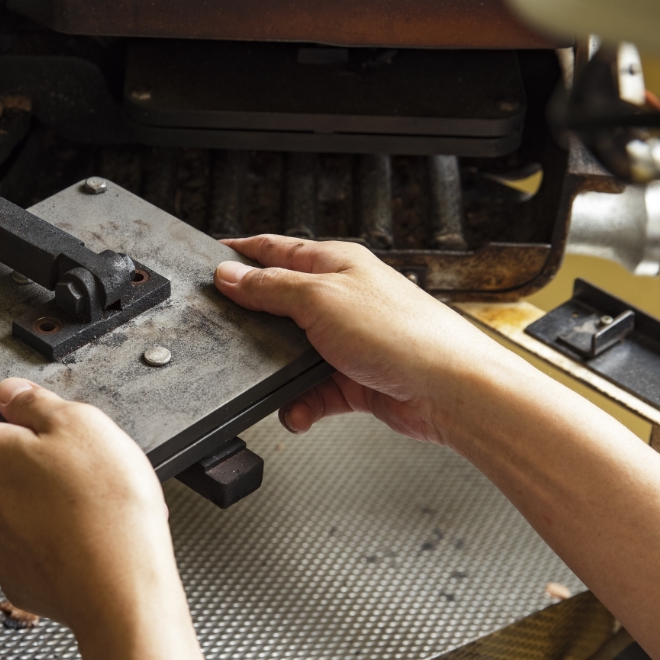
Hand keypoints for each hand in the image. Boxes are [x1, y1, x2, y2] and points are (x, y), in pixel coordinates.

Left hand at [0, 377, 175, 632]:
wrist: (120, 592)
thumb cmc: (104, 508)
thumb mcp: (82, 425)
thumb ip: (37, 403)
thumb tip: (10, 394)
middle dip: (19, 469)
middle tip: (66, 470)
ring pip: (8, 514)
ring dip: (37, 508)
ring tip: (86, 509)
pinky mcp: (14, 581)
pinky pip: (26, 551)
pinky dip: (49, 544)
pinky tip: (84, 540)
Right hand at [214, 235, 517, 444]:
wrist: (449, 389)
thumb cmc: (404, 333)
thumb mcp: (319, 299)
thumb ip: (269, 288)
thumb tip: (231, 275)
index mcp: (335, 264)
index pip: (275, 250)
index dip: (241, 254)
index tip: (211, 260)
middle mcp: (342, 299)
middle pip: (280, 305)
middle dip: (255, 323)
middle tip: (231, 333)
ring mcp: (348, 340)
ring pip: (292, 355)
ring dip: (279, 374)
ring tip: (273, 383)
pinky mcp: (354, 379)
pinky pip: (312, 391)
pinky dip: (301, 403)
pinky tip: (298, 410)